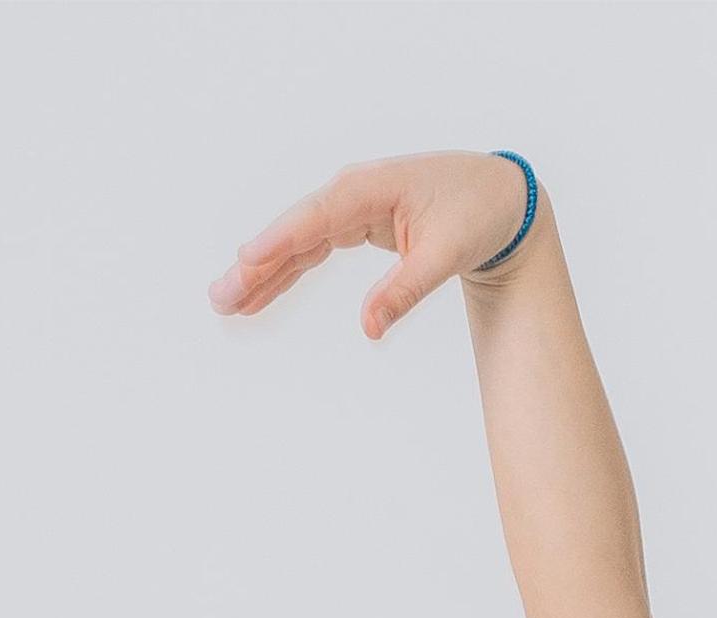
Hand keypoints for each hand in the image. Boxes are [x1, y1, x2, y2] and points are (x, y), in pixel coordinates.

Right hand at [207, 151, 537, 339]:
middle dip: (256, 264)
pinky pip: (310, 251)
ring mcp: (348, 209)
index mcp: (369, 188)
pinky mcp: (352, 225)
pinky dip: (285, 272)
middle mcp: (351, 193)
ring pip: (297, 244)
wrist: (495, 197)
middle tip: (221, 297)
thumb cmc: (473, 213)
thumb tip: (369, 330)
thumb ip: (404, 290)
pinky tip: (259, 294)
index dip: (280, 240)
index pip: (316, 217)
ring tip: (227, 303)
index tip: (246, 261)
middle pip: (295, 232)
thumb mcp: (445, 253)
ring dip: (262, 274)